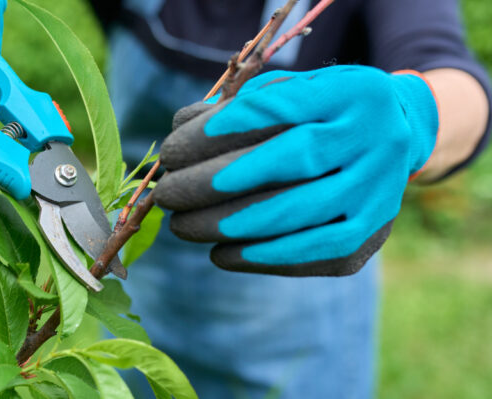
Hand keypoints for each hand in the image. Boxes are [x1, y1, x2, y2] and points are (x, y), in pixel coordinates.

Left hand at [155, 65, 438, 275]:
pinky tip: (219, 253)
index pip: (281, 107)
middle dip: (216, 181)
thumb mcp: (288, 93)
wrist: (396, 140)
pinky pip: (310, 254)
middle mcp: (378, 138)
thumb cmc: (319, 114)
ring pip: (299, 212)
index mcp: (352, 92)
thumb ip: (238, 105)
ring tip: (182, 226)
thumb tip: (180, 127)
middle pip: (291, 160)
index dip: (222, 129)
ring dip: (229, 225)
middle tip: (167, 193)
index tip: (173, 149)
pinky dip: (259, 257)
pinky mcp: (370, 236)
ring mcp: (379, 191)